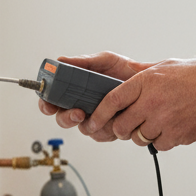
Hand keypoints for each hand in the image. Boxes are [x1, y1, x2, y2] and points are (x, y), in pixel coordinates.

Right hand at [38, 52, 154, 135]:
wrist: (148, 81)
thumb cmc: (124, 70)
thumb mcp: (104, 61)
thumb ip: (83, 62)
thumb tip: (60, 61)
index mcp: (74, 90)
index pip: (52, 99)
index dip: (46, 104)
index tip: (49, 105)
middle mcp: (80, 106)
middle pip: (62, 118)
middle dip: (67, 118)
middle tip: (79, 112)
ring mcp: (94, 119)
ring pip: (82, 129)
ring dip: (90, 124)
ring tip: (104, 114)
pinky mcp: (108, 129)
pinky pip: (100, 135)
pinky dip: (106, 129)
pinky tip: (115, 119)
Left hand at [82, 57, 195, 150]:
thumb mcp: (165, 68)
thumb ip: (141, 80)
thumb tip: (121, 93)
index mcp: (145, 82)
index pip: (111, 102)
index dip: (99, 115)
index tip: (93, 122)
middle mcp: (152, 102)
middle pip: (121, 126)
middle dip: (122, 128)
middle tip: (130, 124)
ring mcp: (164, 121)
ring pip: (139, 138)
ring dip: (143, 134)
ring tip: (159, 121)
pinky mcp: (177, 136)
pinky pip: (158, 145)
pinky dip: (162, 140)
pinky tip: (174, 126)